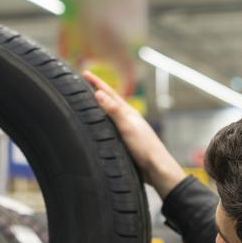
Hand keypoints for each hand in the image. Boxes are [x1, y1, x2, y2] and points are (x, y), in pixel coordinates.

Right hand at [84, 70, 186, 197]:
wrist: (156, 169)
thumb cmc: (144, 148)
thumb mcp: (127, 126)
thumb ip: (114, 110)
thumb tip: (99, 93)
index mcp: (128, 113)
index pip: (109, 94)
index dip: (97, 83)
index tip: (85, 73)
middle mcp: (128, 120)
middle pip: (110, 102)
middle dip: (98, 92)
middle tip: (85, 84)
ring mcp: (128, 131)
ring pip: (110, 116)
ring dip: (100, 108)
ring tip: (90, 103)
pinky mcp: (127, 143)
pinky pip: (111, 128)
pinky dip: (103, 123)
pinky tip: (100, 128)